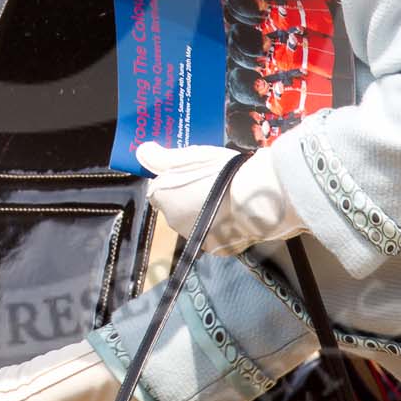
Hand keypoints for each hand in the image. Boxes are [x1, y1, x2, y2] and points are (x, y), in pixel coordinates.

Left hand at [136, 139, 306, 255]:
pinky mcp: (218, 249)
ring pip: (197, 222)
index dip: (174, 180)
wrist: (257, 199)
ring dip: (206, 212)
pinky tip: (237, 212)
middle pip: (177, 206)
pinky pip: (216, 234)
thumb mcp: (191, 156)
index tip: (192, 172)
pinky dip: (223, 226)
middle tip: (212, 180)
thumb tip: (142, 151)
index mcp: (163, 198)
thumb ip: (162, 157)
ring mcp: (196, 238)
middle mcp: (174, 222)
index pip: (159, 190)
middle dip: (189, 197)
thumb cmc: (221, 171)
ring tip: (228, 196)